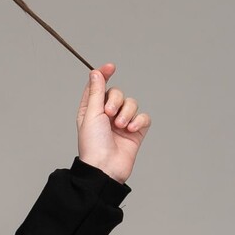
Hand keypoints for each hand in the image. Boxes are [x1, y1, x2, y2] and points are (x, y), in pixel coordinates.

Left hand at [75, 63, 150, 183]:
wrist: (106, 167)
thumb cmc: (93, 144)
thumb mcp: (91, 114)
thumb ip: (96, 92)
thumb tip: (95, 73)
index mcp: (92, 110)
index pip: (99, 87)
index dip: (104, 75)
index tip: (111, 67)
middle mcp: (107, 115)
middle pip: (118, 93)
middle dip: (116, 101)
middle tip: (109, 114)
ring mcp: (122, 123)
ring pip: (132, 104)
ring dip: (127, 113)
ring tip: (120, 127)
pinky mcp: (136, 131)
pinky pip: (143, 116)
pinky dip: (139, 121)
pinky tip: (131, 129)